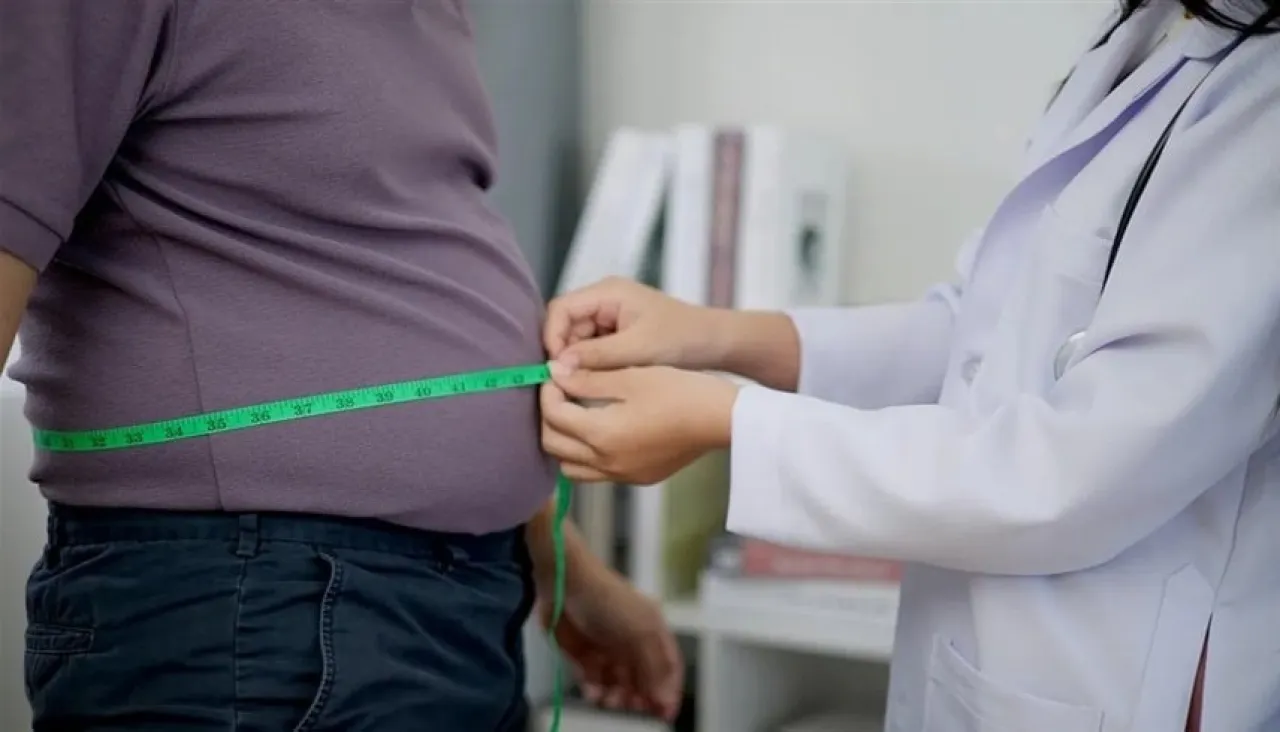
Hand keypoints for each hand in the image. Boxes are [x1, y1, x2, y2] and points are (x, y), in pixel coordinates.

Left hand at [539, 565, 684, 719]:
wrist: (565, 584)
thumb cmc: (609, 600)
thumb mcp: (640, 632)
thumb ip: (654, 668)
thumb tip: (665, 700)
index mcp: (652, 631)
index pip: (668, 667)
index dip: (668, 691)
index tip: (664, 714)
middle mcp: (632, 642)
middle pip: (643, 680)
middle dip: (640, 696)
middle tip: (633, 708)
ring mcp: (607, 649)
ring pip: (618, 685)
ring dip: (617, 697)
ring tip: (610, 701)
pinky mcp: (583, 655)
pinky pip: (594, 681)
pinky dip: (595, 690)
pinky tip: (593, 692)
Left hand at [540, 363, 739, 483]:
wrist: (720, 419)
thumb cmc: (678, 391)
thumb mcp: (629, 377)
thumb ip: (587, 378)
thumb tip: (554, 372)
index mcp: (601, 435)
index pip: (553, 415)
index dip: (548, 391)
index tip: (557, 373)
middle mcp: (606, 463)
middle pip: (553, 446)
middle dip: (549, 417)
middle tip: (561, 392)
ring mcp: (622, 475)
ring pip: (570, 466)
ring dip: (565, 441)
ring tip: (577, 414)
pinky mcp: (638, 477)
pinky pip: (597, 473)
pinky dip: (587, 455)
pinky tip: (602, 431)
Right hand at [544, 277, 724, 370]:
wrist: (716, 343)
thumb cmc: (682, 339)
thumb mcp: (637, 349)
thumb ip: (596, 356)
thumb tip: (557, 366)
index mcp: (607, 292)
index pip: (560, 308)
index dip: (552, 336)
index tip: (556, 366)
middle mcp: (605, 300)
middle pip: (566, 325)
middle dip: (565, 353)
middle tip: (569, 381)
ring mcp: (610, 317)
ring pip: (577, 340)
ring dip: (579, 361)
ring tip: (587, 383)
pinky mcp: (618, 334)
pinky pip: (592, 349)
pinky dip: (592, 365)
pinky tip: (599, 381)